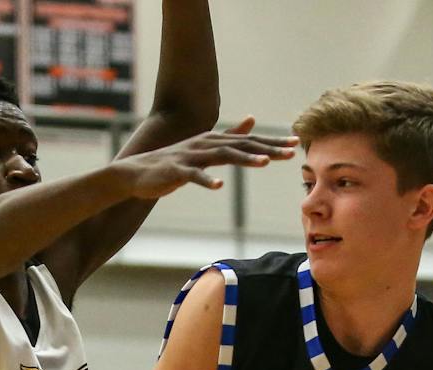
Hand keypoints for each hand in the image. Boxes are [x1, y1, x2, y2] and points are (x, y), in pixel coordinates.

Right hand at [115, 117, 296, 198]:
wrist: (137, 172)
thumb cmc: (173, 163)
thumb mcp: (206, 147)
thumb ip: (230, 135)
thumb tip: (252, 121)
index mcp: (215, 140)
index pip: (249, 141)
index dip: (272, 142)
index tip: (295, 144)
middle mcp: (206, 144)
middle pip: (242, 146)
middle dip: (268, 148)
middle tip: (291, 152)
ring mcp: (191, 157)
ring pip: (223, 156)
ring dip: (245, 160)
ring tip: (265, 164)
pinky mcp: (177, 171)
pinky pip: (194, 176)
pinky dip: (206, 180)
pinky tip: (219, 186)